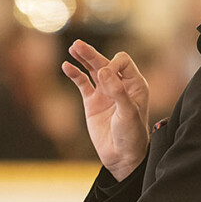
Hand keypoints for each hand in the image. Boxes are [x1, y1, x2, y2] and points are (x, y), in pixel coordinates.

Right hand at [61, 39, 149, 180]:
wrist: (122, 156)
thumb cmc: (132, 135)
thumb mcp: (128, 113)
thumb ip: (117, 91)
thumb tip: (104, 70)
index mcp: (134, 84)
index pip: (122, 62)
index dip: (112, 64)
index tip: (106, 77)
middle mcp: (119, 85)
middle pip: (104, 62)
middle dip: (92, 54)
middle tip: (78, 45)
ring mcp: (105, 93)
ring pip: (92, 70)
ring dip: (83, 58)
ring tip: (73, 47)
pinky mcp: (92, 102)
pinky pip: (82, 83)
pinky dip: (74, 74)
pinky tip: (66, 66)